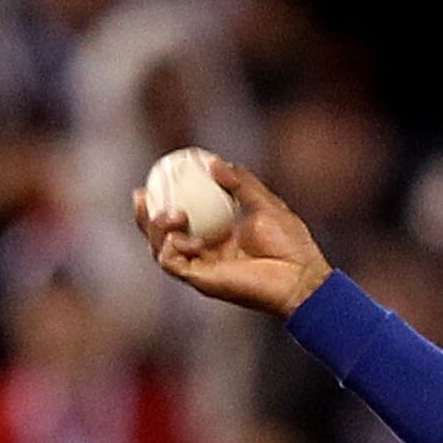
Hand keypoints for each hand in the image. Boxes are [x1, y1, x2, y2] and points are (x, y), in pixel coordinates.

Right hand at [137, 153, 332, 316]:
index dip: (163, 201)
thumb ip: (240, 183)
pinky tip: (182, 235)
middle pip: (161, 236)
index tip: (155, 178)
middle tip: (141, 195)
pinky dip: (171, 246)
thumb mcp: (264, 203)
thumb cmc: (290, 244)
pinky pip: (171, 263)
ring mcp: (201, 269)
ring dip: (158, 229)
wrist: (300, 276)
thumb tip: (214, 162)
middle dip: (144, 217)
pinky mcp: (201, 281)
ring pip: (160, 250)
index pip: (181, 220)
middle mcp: (205, 254)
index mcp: (217, 237)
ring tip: (174, 214)